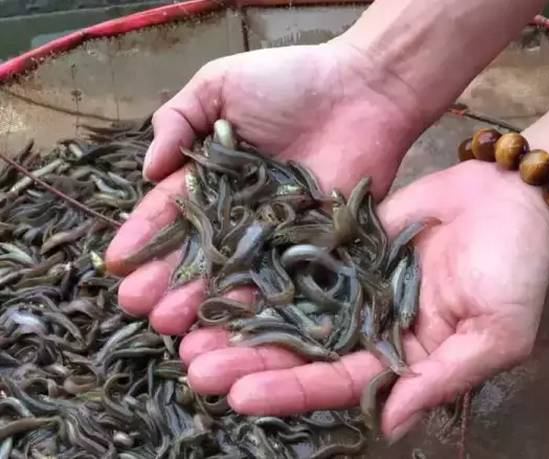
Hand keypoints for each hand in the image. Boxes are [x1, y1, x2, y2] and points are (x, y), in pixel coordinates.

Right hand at [105, 42, 424, 332]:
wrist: (363, 91)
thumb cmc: (290, 80)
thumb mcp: (220, 85)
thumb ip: (178, 120)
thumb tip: (146, 170)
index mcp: (213, 176)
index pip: (170, 211)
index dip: (143, 236)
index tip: (118, 263)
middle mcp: (239, 210)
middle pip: (196, 251)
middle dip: (164, 279)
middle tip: (138, 306)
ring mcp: (276, 232)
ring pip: (232, 274)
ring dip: (200, 301)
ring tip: (170, 324)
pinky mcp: (313, 246)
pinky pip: (281, 280)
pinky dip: (256, 303)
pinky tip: (227, 325)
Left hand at [181, 160, 548, 440]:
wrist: (513, 198)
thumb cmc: (517, 270)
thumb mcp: (495, 334)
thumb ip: (442, 378)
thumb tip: (391, 427)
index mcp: (402, 357)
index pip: (338, 383)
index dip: (290, 391)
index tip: (239, 395)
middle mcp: (370, 327)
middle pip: (301, 351)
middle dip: (249, 362)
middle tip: (193, 366)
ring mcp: (353, 284)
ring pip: (290, 309)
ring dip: (244, 321)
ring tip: (189, 328)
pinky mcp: (345, 244)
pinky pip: (298, 260)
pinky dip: (262, 270)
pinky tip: (223, 274)